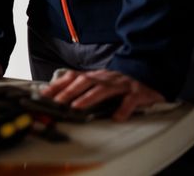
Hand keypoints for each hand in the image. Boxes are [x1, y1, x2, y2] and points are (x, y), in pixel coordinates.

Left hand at [40, 68, 164, 120]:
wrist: (149, 78)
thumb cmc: (119, 85)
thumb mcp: (100, 84)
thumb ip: (83, 89)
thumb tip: (59, 97)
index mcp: (95, 76)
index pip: (73, 77)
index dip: (58, 85)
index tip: (44, 94)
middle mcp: (105, 78)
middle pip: (85, 81)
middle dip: (69, 91)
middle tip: (57, 102)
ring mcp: (121, 85)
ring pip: (103, 89)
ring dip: (88, 98)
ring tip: (76, 107)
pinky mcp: (138, 93)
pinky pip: (130, 100)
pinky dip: (123, 108)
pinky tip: (117, 117)